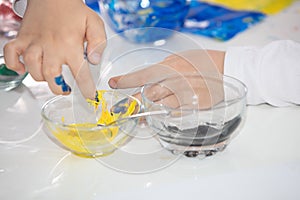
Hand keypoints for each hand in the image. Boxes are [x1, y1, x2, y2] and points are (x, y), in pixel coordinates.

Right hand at [4, 0, 105, 97]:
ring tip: (50, 77)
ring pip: (32, 68)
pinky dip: (14, 64)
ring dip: (40, 77)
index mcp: (71, 44)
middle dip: (59, 88)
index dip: (86, 88)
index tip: (90, 96)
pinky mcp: (22, 38)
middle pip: (51, 76)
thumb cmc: (74, 11)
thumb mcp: (94, 23)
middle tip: (66, 89)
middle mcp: (52, 46)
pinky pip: (11, 54)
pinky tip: (23, 68)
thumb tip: (95, 61)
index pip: (80, 72)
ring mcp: (34, 42)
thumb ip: (98, 43)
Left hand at [109, 50, 224, 108]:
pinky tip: (167, 110)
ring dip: (151, 108)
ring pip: (159, 106)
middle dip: (137, 100)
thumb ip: (161, 70)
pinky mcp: (194, 106)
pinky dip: (167, 113)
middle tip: (128, 105)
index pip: (142, 75)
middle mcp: (176, 81)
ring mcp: (185, 95)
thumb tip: (144, 81)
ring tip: (149, 109)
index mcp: (170, 67)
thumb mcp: (178, 59)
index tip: (113, 83)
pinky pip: (174, 114)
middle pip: (148, 94)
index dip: (126, 80)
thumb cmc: (201, 62)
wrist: (225, 69)